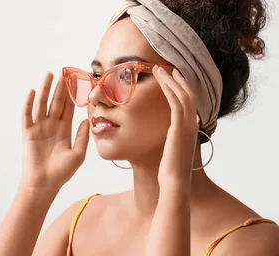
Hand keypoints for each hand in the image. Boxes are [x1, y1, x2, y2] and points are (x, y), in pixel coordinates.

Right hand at [20, 72, 89, 189]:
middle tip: (64, 71)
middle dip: (60, 87)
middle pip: (56, 101)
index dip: (74, 94)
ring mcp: (39, 128)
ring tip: (49, 75)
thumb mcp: (78, 154)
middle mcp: (51, 125)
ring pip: (42, 104)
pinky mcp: (28, 132)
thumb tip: (88, 118)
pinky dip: (29, 103)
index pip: (69, 107)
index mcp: (64, 129)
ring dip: (45, 89)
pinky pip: (27, 115)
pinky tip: (32, 91)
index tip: (78, 80)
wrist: (45, 183)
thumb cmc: (62, 172)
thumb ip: (83, 136)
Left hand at [153, 66, 198, 184]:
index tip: (170, 77)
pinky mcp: (179, 128)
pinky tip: (162, 81)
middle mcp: (191, 125)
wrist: (175, 182)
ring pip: (182, 95)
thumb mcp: (169, 150)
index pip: (186, 102)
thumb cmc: (169, 170)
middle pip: (187, 94)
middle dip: (175, 79)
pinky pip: (176, 103)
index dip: (179, 87)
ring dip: (170, 80)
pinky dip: (169, 90)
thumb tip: (159, 135)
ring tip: (158, 69)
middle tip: (163, 67)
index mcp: (189, 129)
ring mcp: (187, 126)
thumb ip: (168, 139)